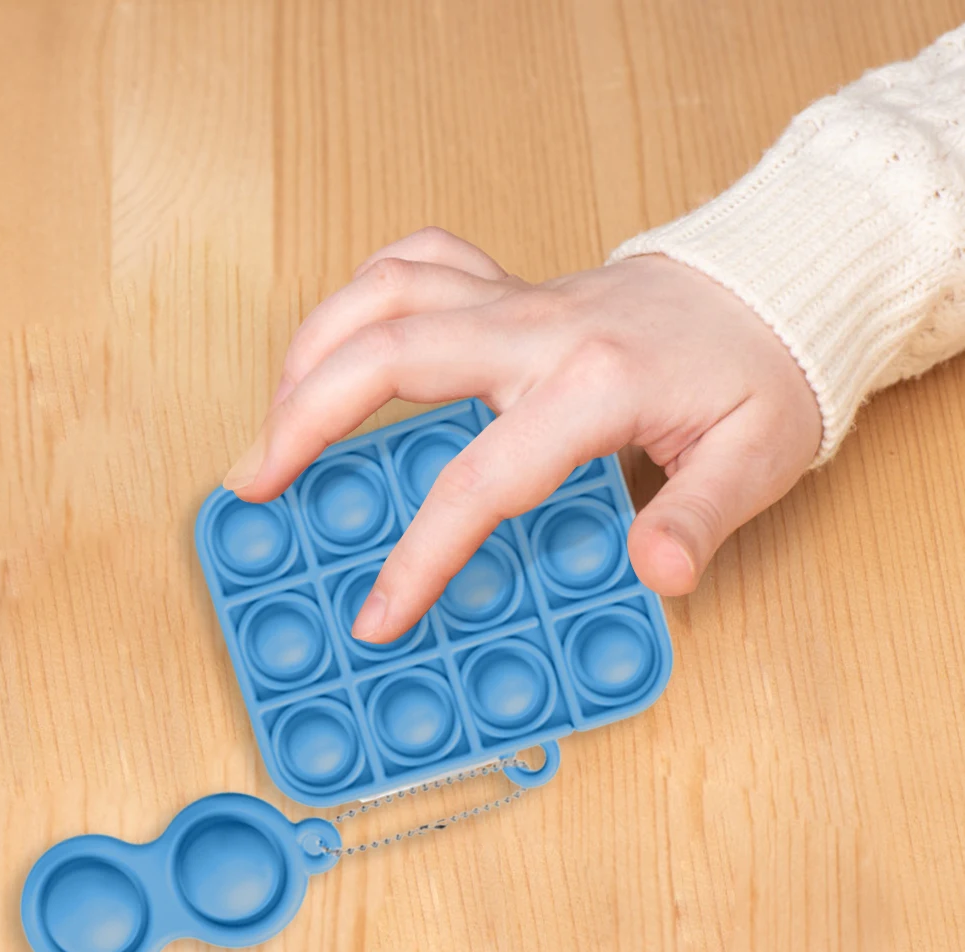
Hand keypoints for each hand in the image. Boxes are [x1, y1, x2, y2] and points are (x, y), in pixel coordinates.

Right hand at [224, 228, 820, 641]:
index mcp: (592, 382)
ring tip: (274, 416)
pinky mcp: (512, 286)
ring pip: (385, 292)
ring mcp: (517, 297)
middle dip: (303, 419)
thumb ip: (698, 518)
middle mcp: (537, 327)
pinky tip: (343, 342)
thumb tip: (652, 576)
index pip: (479, 478)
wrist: (772, 289)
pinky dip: (363, 295)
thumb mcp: (754, 459)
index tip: (379, 612)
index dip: (419, 555)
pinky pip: (417, 263)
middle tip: (255, 481)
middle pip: (390, 354)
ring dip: (311, 348)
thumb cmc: (763, 373)